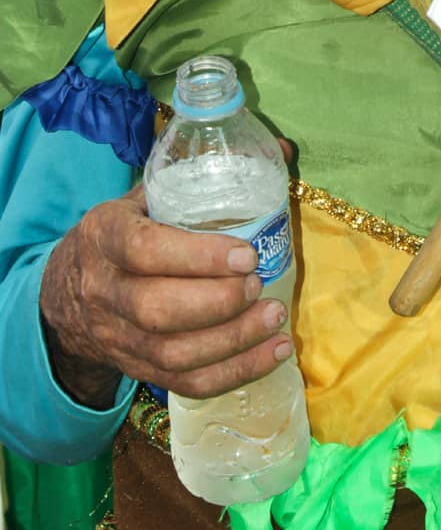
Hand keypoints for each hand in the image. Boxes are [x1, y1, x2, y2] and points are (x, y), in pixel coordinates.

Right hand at [39, 183, 292, 408]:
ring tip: (275, 318)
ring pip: (173, 353)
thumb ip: (205, 176)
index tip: (246, 254)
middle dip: (218, 302)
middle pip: (157, 310)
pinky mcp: (137, 367)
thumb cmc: (126, 230)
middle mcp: (106, 289)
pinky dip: (233, 373)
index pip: (145, 249)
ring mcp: (118, 336)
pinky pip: (184, 382)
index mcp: (105, 234)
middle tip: (260, 286)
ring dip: (232, 341)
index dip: (197, 256)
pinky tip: (273, 354)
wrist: (69, 291)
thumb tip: (282, 147)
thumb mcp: (146, 195)